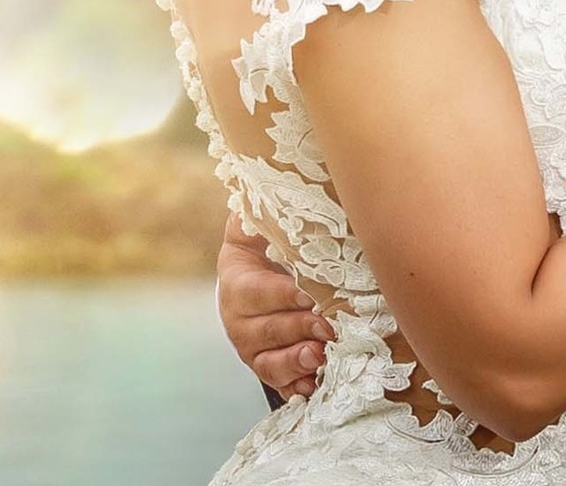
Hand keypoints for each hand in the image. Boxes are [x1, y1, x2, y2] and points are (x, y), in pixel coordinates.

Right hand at [218, 223, 332, 397]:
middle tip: (329, 326)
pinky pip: (281, 385)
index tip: (311, 295)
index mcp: (236, 283)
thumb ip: (258, 208)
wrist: (256, 279)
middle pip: (267, 330)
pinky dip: (298, 388)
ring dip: (297, 361)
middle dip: (299, 328)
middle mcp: (238, 321)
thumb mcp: (256, 224)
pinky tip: (317, 385)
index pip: (257, 292)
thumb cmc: (266, 246)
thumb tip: (255, 177)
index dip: (283, 295)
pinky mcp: (269, 369)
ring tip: (321, 356)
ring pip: (270, 362)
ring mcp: (253, 349)